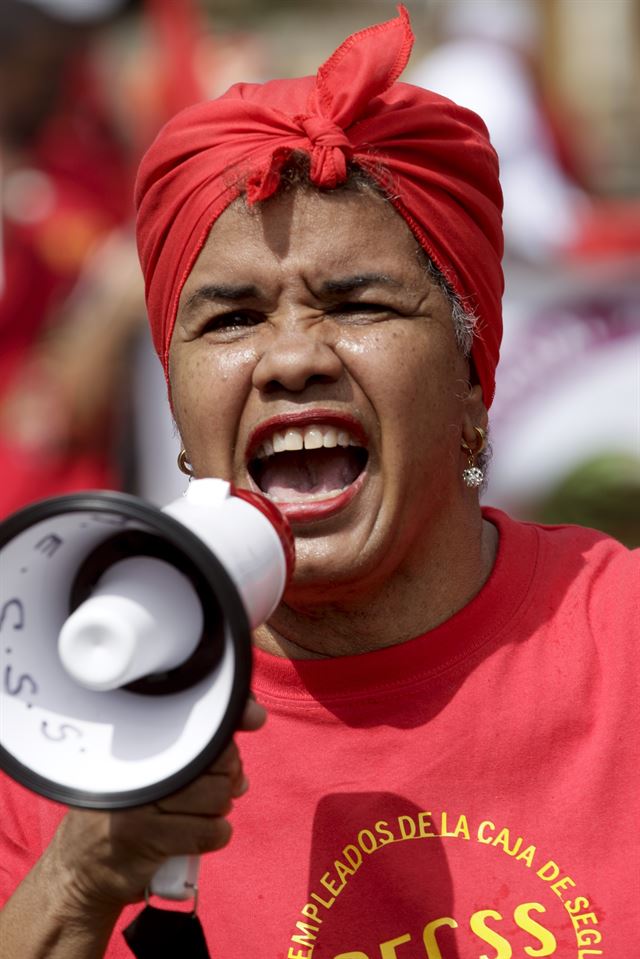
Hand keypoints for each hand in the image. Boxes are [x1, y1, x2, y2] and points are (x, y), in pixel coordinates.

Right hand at [47, 698, 266, 913]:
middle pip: (219, 760)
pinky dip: (215, 835)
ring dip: (220, 809)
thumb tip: (254, 723)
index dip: (230, 723)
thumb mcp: (150, 769)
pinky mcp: (148, 839)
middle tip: (216, 786)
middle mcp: (139, 766)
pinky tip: (199, 835)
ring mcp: (142, 803)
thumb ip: (197, 745)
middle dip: (228, 775)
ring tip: (201, 812)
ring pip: (219, 797)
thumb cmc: (122, 810)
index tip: (252, 718)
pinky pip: (210, 832)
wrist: (81, 869)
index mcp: (138, 741)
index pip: (198, 722)